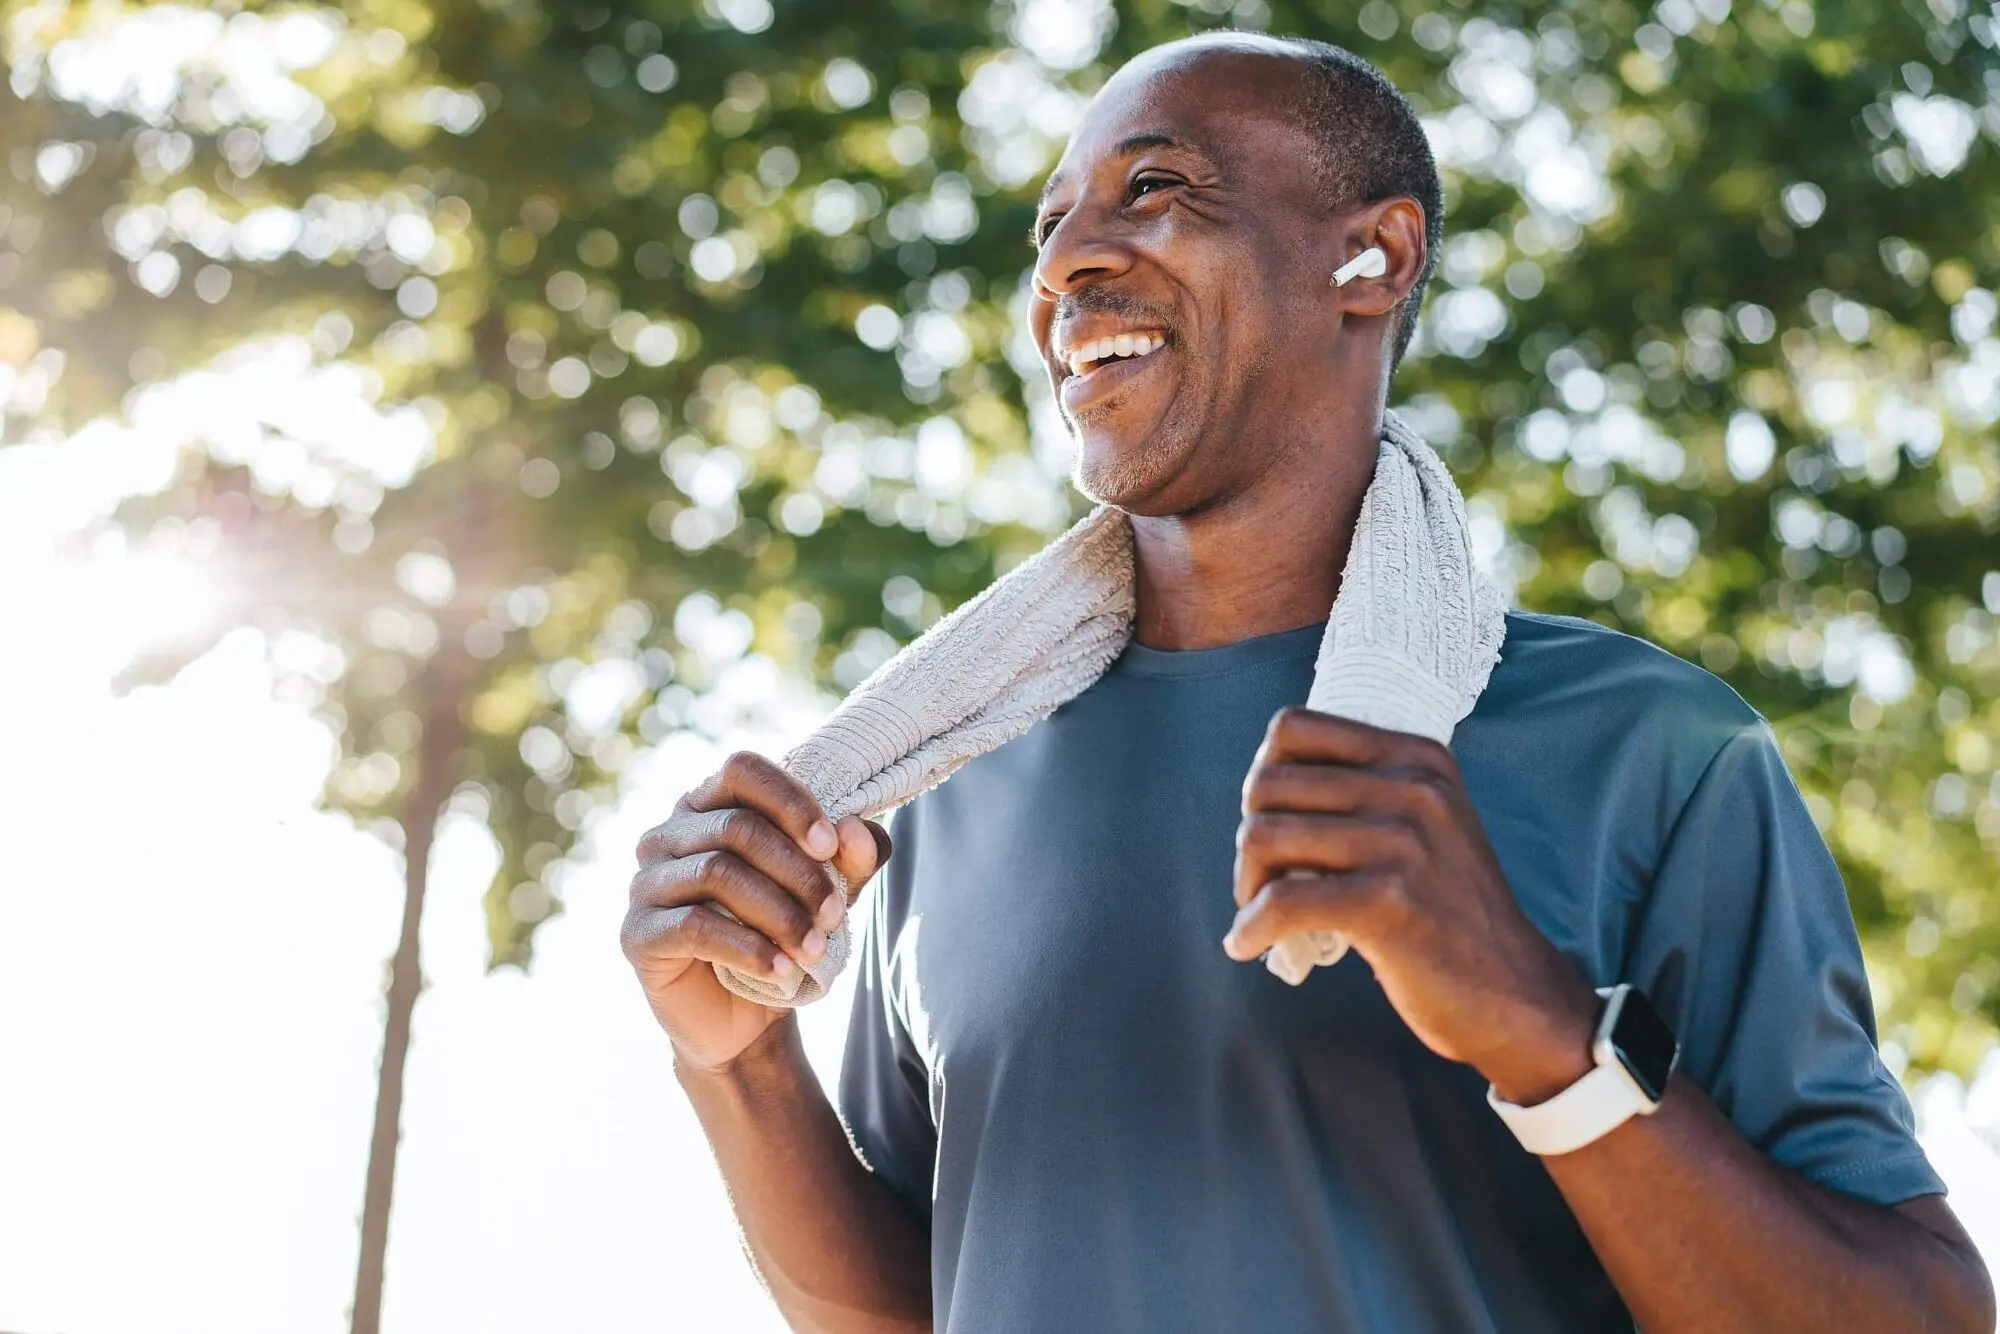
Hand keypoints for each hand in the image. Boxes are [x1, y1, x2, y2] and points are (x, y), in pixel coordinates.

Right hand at [622, 751, 890, 1072]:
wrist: (743, 1015)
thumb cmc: (782, 932)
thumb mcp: (830, 890)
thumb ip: (852, 856)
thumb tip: (854, 830)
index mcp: (709, 805)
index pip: (743, 771)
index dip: (790, 801)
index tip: (830, 845)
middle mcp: (668, 834)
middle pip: (737, 827)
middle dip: (797, 872)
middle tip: (834, 913)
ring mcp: (646, 882)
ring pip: (717, 873)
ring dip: (779, 912)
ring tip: (814, 948)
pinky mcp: (637, 933)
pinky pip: (694, 927)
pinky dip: (748, 948)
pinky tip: (782, 970)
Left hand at [1225, 707, 1597, 1103]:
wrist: (1513, 990)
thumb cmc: (1448, 913)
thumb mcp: (1425, 825)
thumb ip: (1364, 792)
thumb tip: (1263, 784)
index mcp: (1417, 757)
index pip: (1294, 728)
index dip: (1264, 774)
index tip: (1271, 820)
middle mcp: (1414, 787)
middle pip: (1269, 783)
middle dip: (1250, 839)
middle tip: (1262, 883)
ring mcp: (1403, 843)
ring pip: (1265, 836)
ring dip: (1247, 883)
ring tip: (1258, 914)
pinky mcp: (1387, 902)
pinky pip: (1281, 901)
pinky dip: (1251, 927)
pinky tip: (1248, 945)